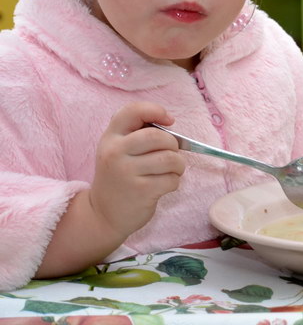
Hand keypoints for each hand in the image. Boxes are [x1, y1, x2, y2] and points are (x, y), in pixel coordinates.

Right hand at [88, 102, 186, 237]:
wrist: (103, 214)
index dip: (156, 110)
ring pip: (170, 159)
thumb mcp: (117, 150)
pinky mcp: (141, 191)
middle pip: (159, 137)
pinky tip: (162, 185)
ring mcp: (127, 172)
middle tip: (171, 154)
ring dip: (178, 165)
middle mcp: (115, 152)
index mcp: (111, 137)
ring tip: (170, 171)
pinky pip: (172, 179)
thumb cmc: (118, 177)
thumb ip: (136, 133)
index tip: (169, 121)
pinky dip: (174, 182)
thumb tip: (169, 122)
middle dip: (173, 145)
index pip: (133, 111)